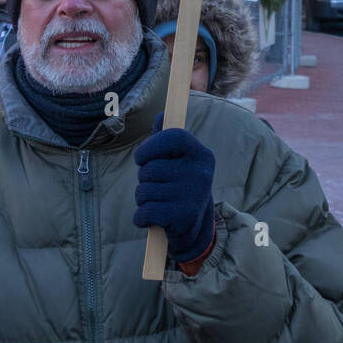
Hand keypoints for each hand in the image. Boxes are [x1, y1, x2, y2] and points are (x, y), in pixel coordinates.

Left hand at [133, 115, 215, 262]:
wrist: (193, 226)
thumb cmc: (179, 185)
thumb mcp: (178, 161)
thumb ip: (167, 139)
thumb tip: (161, 116)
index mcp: (201, 154)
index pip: (173, 136)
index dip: (150, 146)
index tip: (141, 158)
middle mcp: (201, 172)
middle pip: (149, 168)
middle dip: (144, 179)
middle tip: (157, 187)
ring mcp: (193, 194)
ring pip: (143, 191)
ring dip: (142, 199)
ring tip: (158, 202)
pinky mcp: (183, 217)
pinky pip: (144, 212)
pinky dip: (141, 218)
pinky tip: (153, 219)